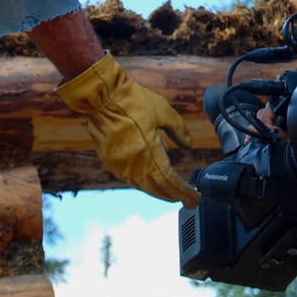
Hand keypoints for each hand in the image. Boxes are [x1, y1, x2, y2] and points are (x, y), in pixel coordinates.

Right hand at [56, 52, 199, 206]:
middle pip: (158, 189)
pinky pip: (131, 179)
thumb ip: (179, 131)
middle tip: (187, 200)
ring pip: (143, 186)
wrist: (102, 97)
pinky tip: (152, 179)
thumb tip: (190, 147)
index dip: (183, 192)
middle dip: (174, 196)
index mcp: (149, 154)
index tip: (194, 198)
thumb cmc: (133, 101)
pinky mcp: (110, 162)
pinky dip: (144, 183)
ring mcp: (120, 166)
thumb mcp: (163, 112)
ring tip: (172, 193)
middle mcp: (134, 165)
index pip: (170, 182)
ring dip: (159, 191)